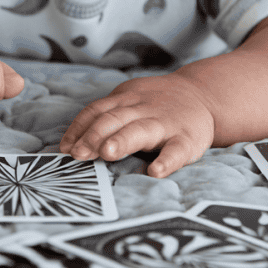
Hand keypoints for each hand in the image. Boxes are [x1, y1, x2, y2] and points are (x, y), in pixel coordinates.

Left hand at [58, 74, 215, 177]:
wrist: (203, 95)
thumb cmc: (157, 105)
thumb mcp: (131, 101)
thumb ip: (106, 117)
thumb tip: (69, 146)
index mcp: (126, 100)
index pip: (97, 111)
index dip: (79, 128)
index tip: (64, 148)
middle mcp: (143, 110)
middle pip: (114, 119)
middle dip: (95, 135)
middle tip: (79, 153)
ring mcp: (165, 124)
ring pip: (141, 130)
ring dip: (123, 140)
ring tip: (108, 153)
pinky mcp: (187, 139)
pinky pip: (176, 150)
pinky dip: (166, 161)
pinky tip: (154, 171)